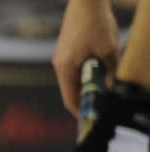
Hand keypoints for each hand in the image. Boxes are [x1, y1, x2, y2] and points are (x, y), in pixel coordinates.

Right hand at [52, 0, 118, 115]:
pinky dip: (84, 74)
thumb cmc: (97, 24)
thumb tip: (112, 88)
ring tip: (102, 88)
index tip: (91, 119)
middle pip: (70, 90)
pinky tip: (98, 71)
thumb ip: (110, 72)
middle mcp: (59, 65)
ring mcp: (61, 57)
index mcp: (65, 68)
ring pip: (72, 80)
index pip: (70, 98)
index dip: (80, 111)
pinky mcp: (65, 50)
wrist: (86, 1)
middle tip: (100, 106)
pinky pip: (73, 69)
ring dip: (86, 85)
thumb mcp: (109, 50)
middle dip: (85, 99)